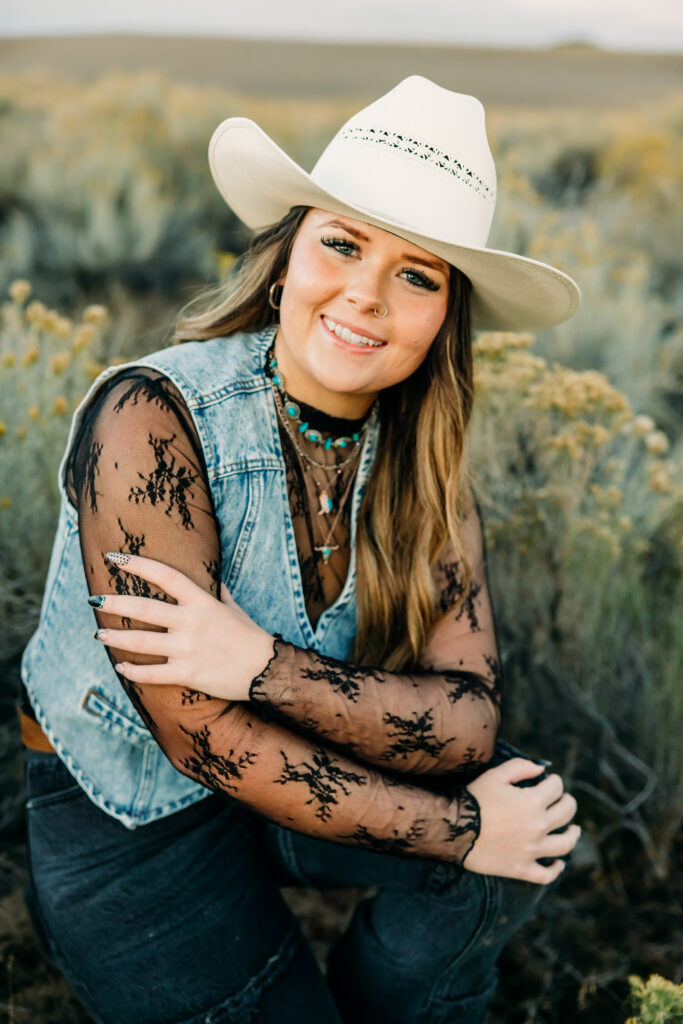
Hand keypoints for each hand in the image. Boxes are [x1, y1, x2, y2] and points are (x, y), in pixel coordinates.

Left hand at [91, 553, 275, 700]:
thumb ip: (216, 591)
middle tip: (93, 600)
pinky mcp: (188, 674)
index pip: (165, 576)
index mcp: (202, 602)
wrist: (266, 670)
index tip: (115, 558)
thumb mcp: (233, 607)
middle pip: (143, 609)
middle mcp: (192, 622)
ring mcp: (188, 649)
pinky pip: (152, 674)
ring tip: (99, 635)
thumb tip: (208, 576)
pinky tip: (120, 667)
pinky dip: (133, 671)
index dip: (138, 565)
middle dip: (114, 603)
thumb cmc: (250, 636)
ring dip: (115, 638)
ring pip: (141, 642)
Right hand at [463, 758, 579, 884]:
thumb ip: (521, 767)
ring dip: (573, 835)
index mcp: (533, 802)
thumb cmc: (474, 799)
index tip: (549, 781)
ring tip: (574, 830)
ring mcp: (532, 851)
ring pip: (565, 844)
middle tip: (564, 800)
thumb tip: (541, 769)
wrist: (454, 830)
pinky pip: (547, 874)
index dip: (554, 781)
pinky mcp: (522, 868)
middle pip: (567, 813)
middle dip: (568, 802)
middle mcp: (538, 827)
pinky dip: (556, 869)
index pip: (557, 788)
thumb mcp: (495, 775)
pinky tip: (559, 862)